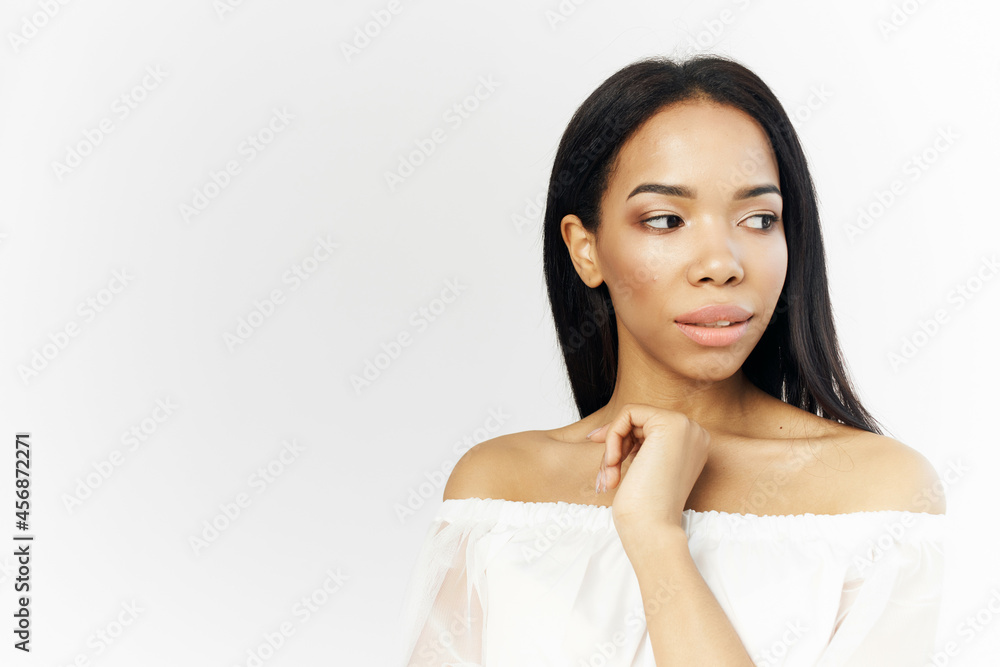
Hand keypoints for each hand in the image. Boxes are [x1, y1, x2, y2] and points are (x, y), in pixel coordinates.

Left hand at [588, 404, 710, 533]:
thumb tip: (604, 430)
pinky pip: (627, 414)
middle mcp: (695, 432)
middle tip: (605, 475)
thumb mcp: (643, 468)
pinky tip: (612, 463)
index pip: (650, 428)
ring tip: (608, 476)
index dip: (624, 442)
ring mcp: (686, 426)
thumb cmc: (644, 509)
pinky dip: (613, 437)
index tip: (607, 462)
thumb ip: (638, 445)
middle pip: (640, 421)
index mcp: (693, 445)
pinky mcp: (669, 423)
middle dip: (615, 446)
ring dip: (612, 447)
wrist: (653, 529)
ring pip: (631, 417)